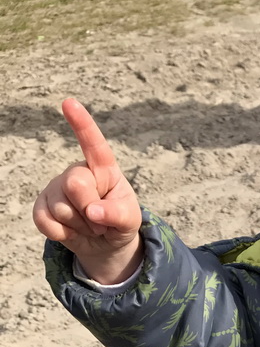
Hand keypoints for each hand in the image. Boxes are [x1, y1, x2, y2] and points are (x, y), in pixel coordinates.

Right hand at [33, 98, 142, 283]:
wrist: (105, 244)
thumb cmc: (120, 222)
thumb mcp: (130, 219)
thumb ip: (118, 214)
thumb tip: (93, 211)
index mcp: (103, 168)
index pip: (93, 144)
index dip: (81, 124)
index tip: (69, 103)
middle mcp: (77, 172)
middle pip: (75, 184)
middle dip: (90, 209)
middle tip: (101, 221)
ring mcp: (56, 188)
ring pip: (62, 209)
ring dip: (81, 226)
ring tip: (90, 226)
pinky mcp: (42, 206)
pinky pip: (46, 222)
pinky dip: (64, 234)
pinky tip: (71, 230)